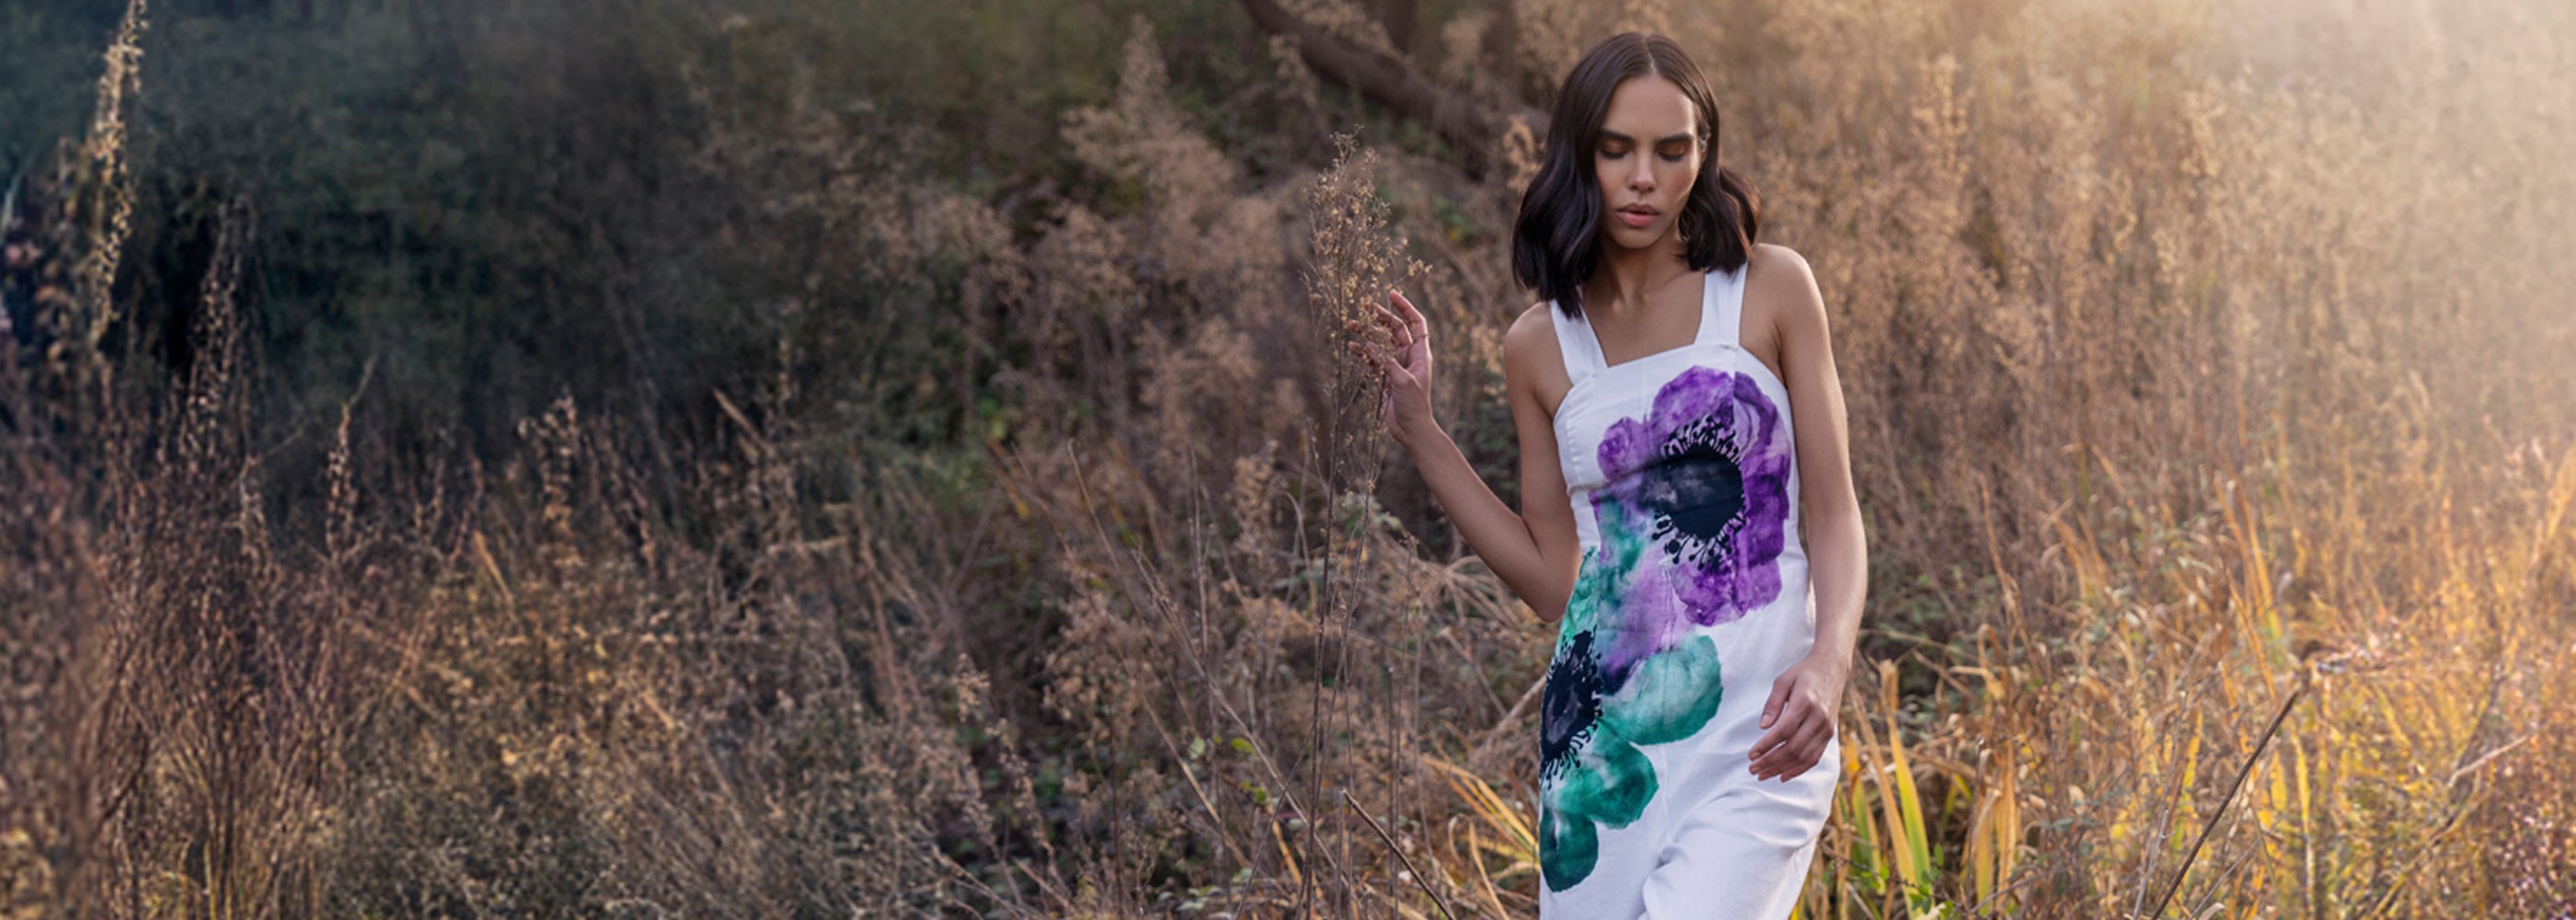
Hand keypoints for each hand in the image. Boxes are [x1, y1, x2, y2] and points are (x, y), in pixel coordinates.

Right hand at [1344, 289, 1437, 448]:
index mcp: (1420, 353)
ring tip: (1351, 324)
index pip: (1416, 323)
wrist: (1411, 429)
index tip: (1391, 294)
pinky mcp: (1385, 376)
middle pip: (1395, 329)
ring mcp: (1396, 366)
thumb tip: (1369, 344)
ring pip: (1381, 343)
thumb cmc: (1414, 405)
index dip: (1405, 307)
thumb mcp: (1402, 380)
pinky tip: (1351, 346)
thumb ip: (1386, 361)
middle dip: (1381, 317)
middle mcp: (1409, 356)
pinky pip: (1372, 359)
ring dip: (1367, 333)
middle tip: (1365, 307)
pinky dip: (1362, 352)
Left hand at [1749, 651, 1847, 781]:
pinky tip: (1783, 776)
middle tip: (1752, 769)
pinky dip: (1799, 769)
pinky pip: (1814, 757)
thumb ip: (1772, 703)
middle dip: (1771, 761)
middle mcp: (1819, 718)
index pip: (1784, 730)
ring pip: (1804, 757)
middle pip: (1793, 748)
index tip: (1751, 755)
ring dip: (1782, 769)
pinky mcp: (1829, 735)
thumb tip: (1763, 727)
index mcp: (1805, 702)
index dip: (1766, 745)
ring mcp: (1826, 728)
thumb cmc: (1803, 674)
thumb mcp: (1783, 680)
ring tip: (1763, 775)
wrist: (1832, 669)